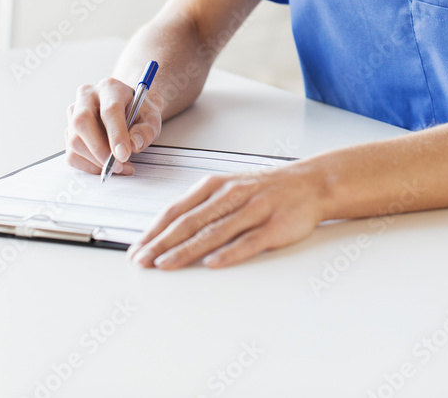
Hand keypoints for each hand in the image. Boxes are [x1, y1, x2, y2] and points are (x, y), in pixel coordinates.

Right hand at [65, 77, 162, 175]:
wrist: (127, 110)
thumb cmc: (138, 113)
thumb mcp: (151, 119)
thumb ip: (147, 131)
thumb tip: (133, 144)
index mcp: (110, 88)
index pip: (109, 110)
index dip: (116, 134)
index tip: (124, 154)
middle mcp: (87, 97)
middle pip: (82, 122)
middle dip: (99, 150)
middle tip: (117, 165)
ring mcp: (74, 113)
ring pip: (74, 140)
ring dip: (96, 161)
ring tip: (119, 166)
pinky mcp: (69, 131)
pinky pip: (72, 154)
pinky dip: (89, 166)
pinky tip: (105, 166)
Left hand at [126, 162, 327, 269]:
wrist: (310, 183)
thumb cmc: (265, 189)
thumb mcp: (229, 188)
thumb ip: (201, 207)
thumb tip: (167, 230)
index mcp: (216, 186)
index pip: (177, 210)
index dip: (154, 230)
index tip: (137, 248)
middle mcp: (232, 195)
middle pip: (191, 222)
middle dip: (162, 243)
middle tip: (142, 260)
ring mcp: (254, 210)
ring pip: (215, 232)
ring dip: (187, 250)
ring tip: (166, 264)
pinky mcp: (275, 226)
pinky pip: (249, 241)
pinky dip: (229, 252)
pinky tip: (212, 263)